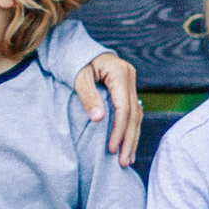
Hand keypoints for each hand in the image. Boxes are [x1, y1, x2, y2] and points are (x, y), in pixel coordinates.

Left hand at [75, 51, 141, 165]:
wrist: (72, 47)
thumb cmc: (72, 60)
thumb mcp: (77, 76)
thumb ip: (88, 96)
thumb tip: (99, 119)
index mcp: (120, 72)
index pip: (124, 107)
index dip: (119, 130)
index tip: (111, 149)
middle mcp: (129, 76)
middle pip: (134, 114)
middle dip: (128, 140)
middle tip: (123, 162)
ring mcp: (130, 82)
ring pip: (137, 115)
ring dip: (132, 138)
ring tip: (127, 160)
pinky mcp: (126, 88)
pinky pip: (132, 112)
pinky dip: (130, 129)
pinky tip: (127, 144)